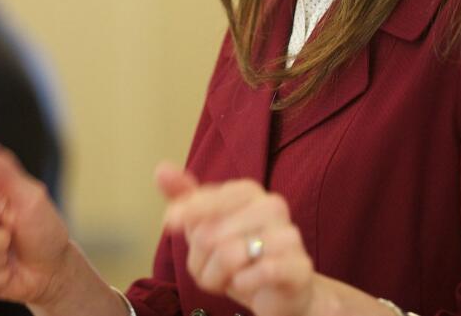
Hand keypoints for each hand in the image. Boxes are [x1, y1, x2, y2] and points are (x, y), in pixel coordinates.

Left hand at [159, 164, 317, 315]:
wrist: (278, 291)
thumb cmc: (239, 254)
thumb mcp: (205, 226)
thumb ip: (185, 197)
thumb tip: (161, 169)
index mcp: (248, 191)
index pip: (208, 197)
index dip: (187, 213)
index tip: (168, 223)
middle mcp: (272, 205)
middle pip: (211, 233)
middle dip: (203, 259)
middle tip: (214, 267)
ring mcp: (288, 233)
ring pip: (230, 254)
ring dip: (221, 277)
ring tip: (233, 277)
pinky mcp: (299, 265)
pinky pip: (258, 272)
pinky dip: (243, 284)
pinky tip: (247, 284)